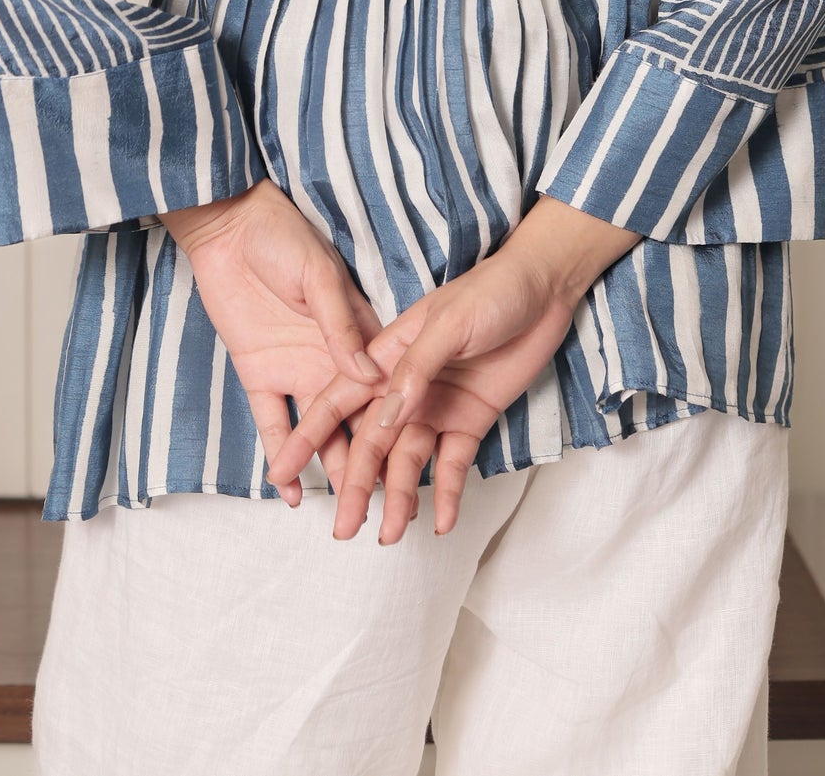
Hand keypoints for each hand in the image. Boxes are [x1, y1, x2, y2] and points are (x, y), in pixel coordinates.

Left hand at [160, 179, 387, 504]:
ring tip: (345, 510)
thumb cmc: (281, 237)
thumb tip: (372, 378)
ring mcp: (294, 369)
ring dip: (329, 468)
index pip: (383, 386)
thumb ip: (340, 326)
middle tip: (383, 506)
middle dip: (369, 462)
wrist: (226, 225)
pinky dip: (281, 455)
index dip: (398, 423)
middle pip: (355, 419)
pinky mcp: (258, 374)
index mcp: (355, 331)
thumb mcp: (318, 276)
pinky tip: (292, 490)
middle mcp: (329, 358)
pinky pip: (271, 422)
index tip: (415, 462)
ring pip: (318, 431)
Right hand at [264, 196, 641, 543]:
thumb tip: (381, 420)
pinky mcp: (470, 421)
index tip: (281, 470)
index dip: (309, 435)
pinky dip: (447, 494)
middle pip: (371, 443)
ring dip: (399, 497)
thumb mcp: (448, 325)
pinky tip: (443, 522)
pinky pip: (452, 464)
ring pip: (408, 461)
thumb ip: (415, 371)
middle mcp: (406, 387)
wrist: (544, 289)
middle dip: (354, 485)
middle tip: (343, 528)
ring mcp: (437, 407)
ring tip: (392, 535)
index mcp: (388, 356)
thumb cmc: (490, 293)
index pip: (339, 399)